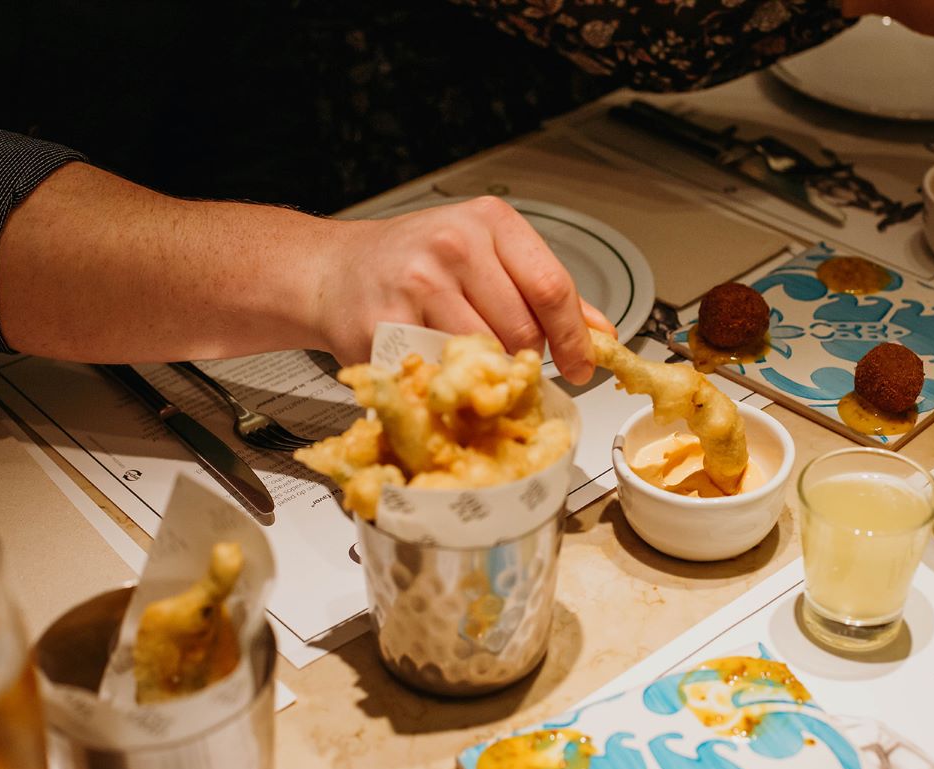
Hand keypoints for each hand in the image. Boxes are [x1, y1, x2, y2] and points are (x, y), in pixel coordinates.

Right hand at [315, 196, 614, 383]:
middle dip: (524, 356)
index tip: (582, 365)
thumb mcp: (485, 254)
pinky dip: (448, 381)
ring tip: (466, 359)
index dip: (574, 337)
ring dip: (485, 371)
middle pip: (523, 329)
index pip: (551, 286)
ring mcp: (416, 284)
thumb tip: (600, 334)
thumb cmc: (411, 262)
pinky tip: (437, 365)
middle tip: (504, 359)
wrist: (332, 272)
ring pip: (486, 354)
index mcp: (489, 222)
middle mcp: (453, 245)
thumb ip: (542, 292)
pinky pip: (442, 371)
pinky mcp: (386, 324)